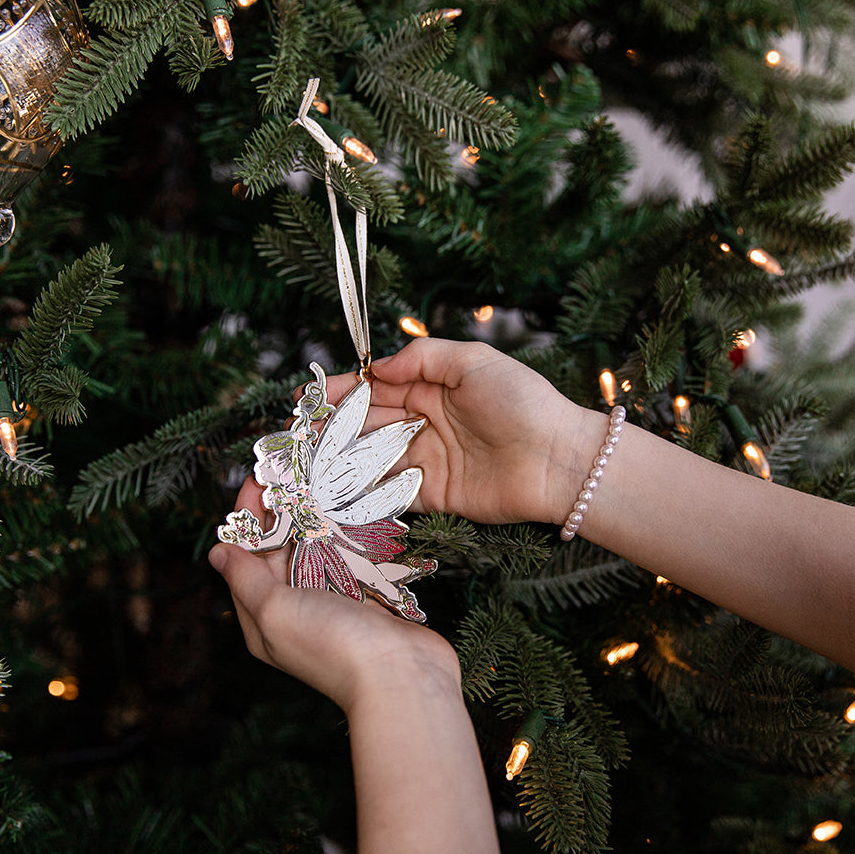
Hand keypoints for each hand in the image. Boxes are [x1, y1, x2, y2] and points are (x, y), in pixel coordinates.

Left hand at [210, 480, 458, 712]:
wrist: (402, 676)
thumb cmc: (332, 645)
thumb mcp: (275, 610)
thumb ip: (246, 580)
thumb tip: (217, 553)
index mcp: (263, 617)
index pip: (244, 557)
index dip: (247, 517)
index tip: (257, 478)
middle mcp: (294, 609)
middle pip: (279, 551)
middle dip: (281, 511)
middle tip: (290, 469)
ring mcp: (332, 603)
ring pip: (315, 552)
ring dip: (314, 518)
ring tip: (318, 478)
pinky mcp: (365, 598)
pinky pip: (348, 559)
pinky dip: (345, 534)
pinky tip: (349, 506)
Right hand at [324, 339, 596, 525]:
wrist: (558, 459)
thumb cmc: (522, 402)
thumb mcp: (473, 361)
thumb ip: (423, 358)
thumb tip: (377, 367)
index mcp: (432, 388)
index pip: (376, 388)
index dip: (342, 391)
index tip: (309, 395)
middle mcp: (424, 423)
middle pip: (367, 424)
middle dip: (330, 427)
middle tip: (295, 432)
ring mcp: (427, 460)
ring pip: (371, 458)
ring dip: (338, 459)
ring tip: (303, 460)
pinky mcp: (434, 496)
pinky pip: (390, 493)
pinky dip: (362, 492)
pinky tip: (332, 489)